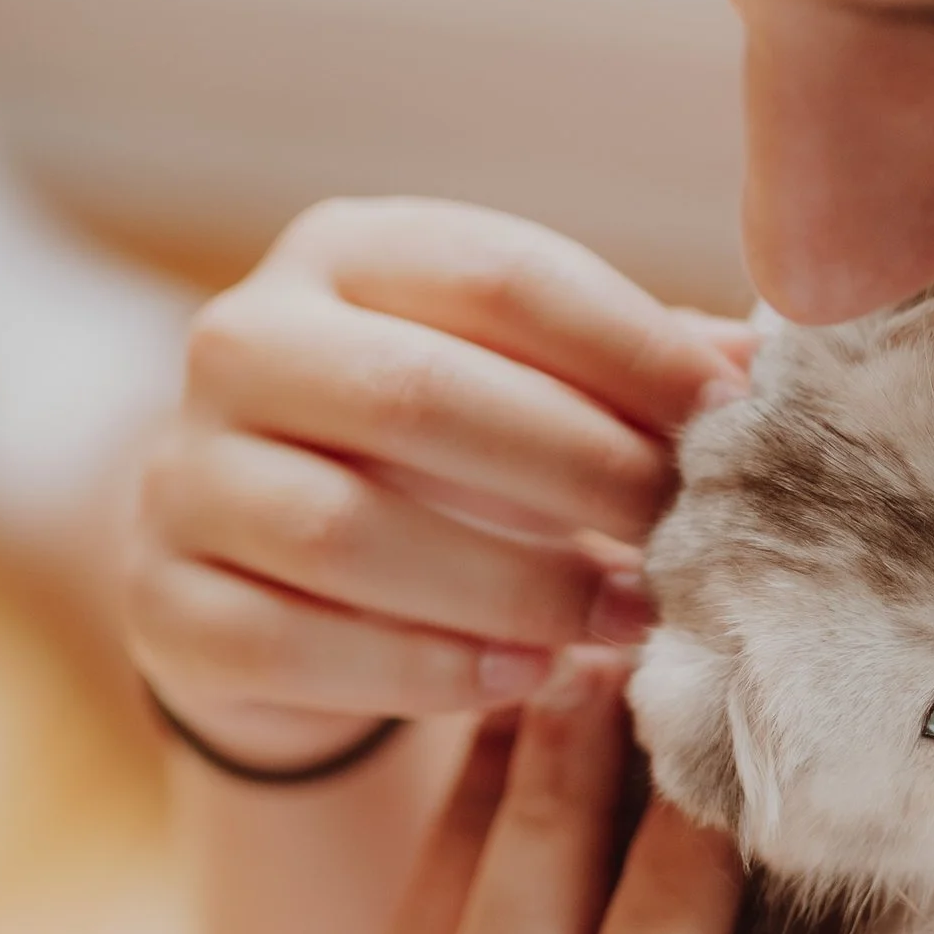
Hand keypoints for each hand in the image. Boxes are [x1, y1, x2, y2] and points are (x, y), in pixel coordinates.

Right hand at [125, 197, 752, 767]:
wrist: (293, 573)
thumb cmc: (462, 458)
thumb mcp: (545, 387)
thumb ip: (644, 368)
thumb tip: (772, 366)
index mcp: (350, 253)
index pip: (504, 276)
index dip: (633, 352)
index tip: (736, 424)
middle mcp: (242, 339)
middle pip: (417, 395)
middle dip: (578, 474)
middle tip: (685, 536)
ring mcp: (182, 472)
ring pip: (347, 531)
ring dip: (514, 589)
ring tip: (630, 623)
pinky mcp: (162, 601)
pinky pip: (292, 644)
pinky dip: (428, 670)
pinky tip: (532, 680)